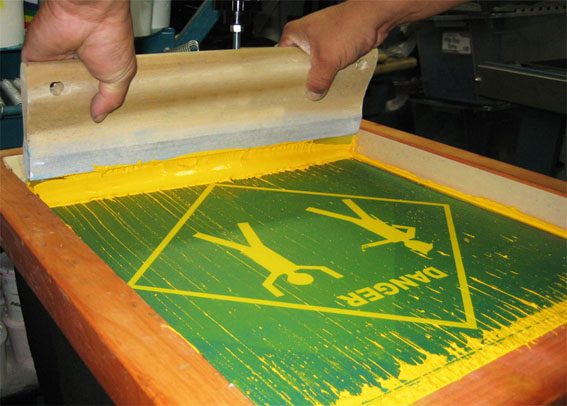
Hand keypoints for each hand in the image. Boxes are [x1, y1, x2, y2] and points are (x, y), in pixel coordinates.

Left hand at [22, 0, 136, 122]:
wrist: (88, 14)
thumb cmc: (111, 36)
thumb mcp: (121, 76)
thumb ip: (110, 99)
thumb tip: (99, 116)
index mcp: (99, 68)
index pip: (94, 93)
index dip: (95, 107)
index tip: (95, 122)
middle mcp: (77, 64)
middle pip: (72, 93)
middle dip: (75, 108)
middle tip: (78, 124)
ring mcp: (56, 61)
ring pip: (52, 89)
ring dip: (56, 102)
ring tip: (63, 118)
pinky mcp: (37, 58)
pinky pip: (33, 80)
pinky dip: (37, 92)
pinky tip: (46, 103)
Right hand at [279, 0, 466, 100]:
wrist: (375, 19)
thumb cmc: (348, 26)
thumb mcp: (327, 59)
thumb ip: (318, 80)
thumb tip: (313, 94)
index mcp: (295, 33)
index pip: (281, 58)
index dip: (284, 75)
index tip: (286, 90)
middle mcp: (306, 37)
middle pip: (299, 65)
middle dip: (305, 80)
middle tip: (305, 94)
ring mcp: (321, 42)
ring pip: (316, 67)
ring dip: (320, 78)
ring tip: (319, 93)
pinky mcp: (335, 48)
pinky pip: (329, 66)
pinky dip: (332, 75)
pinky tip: (332, 86)